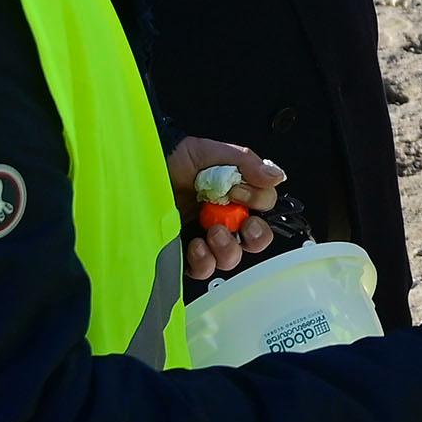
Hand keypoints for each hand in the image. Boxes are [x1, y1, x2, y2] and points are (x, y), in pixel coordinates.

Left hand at [165, 136, 284, 279]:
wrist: (145, 167)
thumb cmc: (177, 159)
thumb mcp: (214, 152)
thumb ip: (247, 163)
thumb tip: (276, 177)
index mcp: (238, 196)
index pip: (265, 210)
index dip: (259, 204)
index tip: (239, 192)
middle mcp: (225, 219)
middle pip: (255, 241)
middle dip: (255, 236)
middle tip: (242, 225)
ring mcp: (206, 237)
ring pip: (231, 258)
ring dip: (228, 249)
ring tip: (213, 232)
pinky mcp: (185, 252)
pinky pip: (203, 269)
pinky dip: (204, 262)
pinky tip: (196, 245)